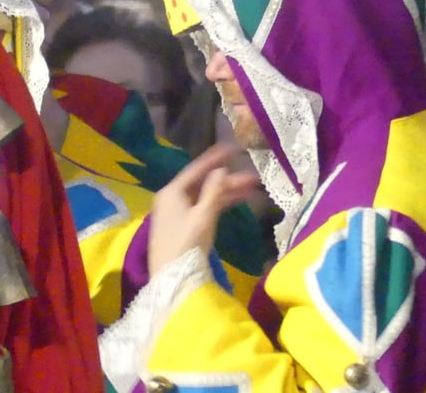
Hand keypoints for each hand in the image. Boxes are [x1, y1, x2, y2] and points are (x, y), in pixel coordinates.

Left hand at [148, 143, 261, 275]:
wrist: (172, 278)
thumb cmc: (186, 244)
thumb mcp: (203, 216)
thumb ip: (213, 191)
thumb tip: (221, 170)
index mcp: (172, 192)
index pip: (196, 169)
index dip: (215, 158)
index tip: (232, 147)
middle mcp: (172, 198)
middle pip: (203, 184)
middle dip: (228, 180)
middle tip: (253, 176)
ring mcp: (177, 213)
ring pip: (205, 197)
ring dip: (227, 192)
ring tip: (253, 188)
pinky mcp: (183, 226)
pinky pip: (203, 209)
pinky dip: (219, 205)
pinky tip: (237, 201)